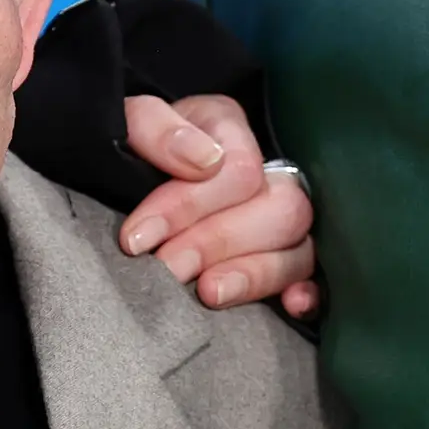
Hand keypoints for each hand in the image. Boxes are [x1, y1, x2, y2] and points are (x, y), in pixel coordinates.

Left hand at [110, 91, 316, 316]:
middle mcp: (267, 172)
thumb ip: (154, 127)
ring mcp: (280, 219)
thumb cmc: (124, 148)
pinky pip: (315, 279)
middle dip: (219, 243)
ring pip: (299, 249)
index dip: (188, 207)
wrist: (113, 178)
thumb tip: (202, 160)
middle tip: (167, 268)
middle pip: (281, 210)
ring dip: (254, 275)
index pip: (239, 170)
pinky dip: (308, 293)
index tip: (136, 238)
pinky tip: (290, 305)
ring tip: (207, 293)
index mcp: (229, 129)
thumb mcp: (125, 122)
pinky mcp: (284, 261)